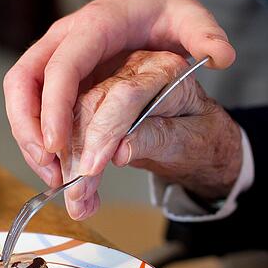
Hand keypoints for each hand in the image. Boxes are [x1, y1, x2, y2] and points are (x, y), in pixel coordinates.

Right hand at [3, 0, 235, 188]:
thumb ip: (206, 35)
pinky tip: (57, 163)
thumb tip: (223, 57)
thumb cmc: (162, 9)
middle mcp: (65, 40)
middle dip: (28, 130)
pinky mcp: (55, 73)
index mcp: (94, 27)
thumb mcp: (190, 18)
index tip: (56, 146)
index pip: (61, 67)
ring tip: (53, 177)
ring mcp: (56, 56)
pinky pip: (33, 103)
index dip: (52, 107)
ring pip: (21, 96)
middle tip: (50, 171)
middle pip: (23, 83)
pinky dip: (38, 134)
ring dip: (29, 138)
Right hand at [59, 50, 241, 219]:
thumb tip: (121, 149)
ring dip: (65, 159)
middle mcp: (133, 67)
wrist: (201, 137)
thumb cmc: (204, 136)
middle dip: (76, 153)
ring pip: (69, 115)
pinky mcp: (94, 97)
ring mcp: (111, 80)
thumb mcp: (194, 140)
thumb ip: (160, 138)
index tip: (91, 168)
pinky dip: (63, 157)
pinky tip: (71, 184)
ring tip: (77, 199)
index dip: (103, 132)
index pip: (124, 95)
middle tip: (78, 194)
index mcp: (165, 68)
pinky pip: (66, 123)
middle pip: (88, 103)